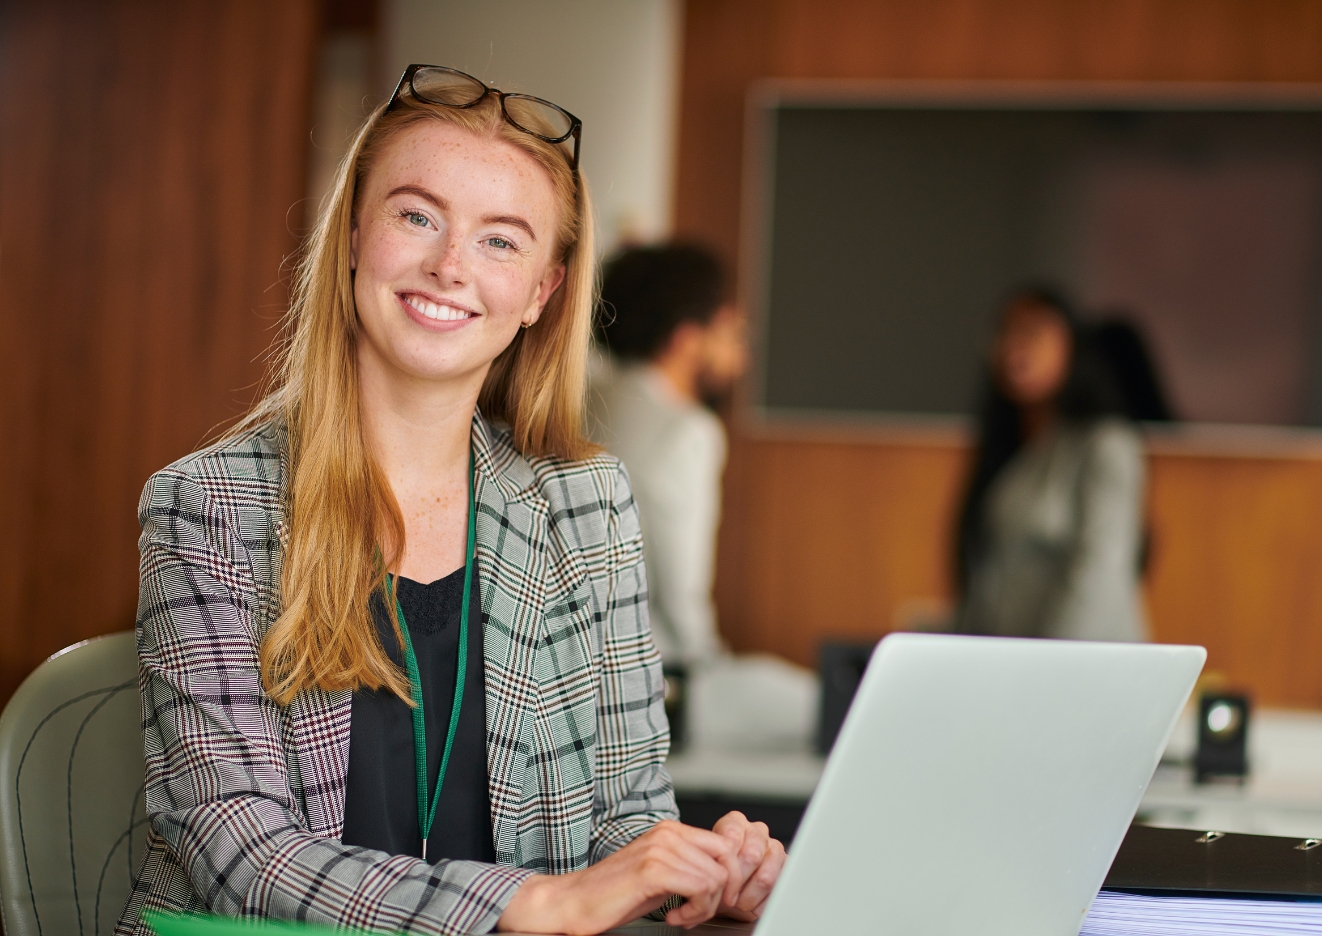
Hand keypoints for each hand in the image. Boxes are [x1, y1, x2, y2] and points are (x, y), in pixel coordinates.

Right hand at [497, 819, 739, 933]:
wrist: (575, 901)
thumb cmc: (615, 893)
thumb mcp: (661, 874)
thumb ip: (689, 866)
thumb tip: (724, 876)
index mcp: (671, 830)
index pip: (725, 845)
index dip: (730, 877)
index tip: (718, 900)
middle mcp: (668, 833)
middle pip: (726, 862)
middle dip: (720, 895)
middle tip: (698, 913)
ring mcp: (660, 848)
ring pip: (715, 878)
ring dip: (704, 907)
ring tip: (681, 917)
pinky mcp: (653, 869)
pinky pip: (700, 889)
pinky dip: (694, 911)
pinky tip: (674, 918)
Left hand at [711, 811, 786, 920]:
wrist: (726, 895)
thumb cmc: (715, 877)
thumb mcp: (707, 867)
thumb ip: (712, 863)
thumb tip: (718, 871)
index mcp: (735, 822)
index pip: (732, 839)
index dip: (725, 867)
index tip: (719, 884)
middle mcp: (757, 831)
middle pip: (752, 856)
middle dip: (738, 882)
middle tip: (729, 897)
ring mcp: (774, 848)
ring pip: (766, 877)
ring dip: (749, 897)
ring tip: (739, 902)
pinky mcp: (787, 868)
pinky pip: (777, 891)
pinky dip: (761, 904)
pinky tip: (752, 904)